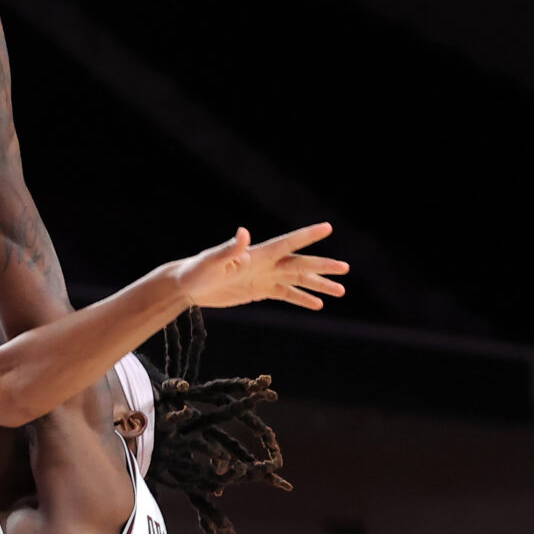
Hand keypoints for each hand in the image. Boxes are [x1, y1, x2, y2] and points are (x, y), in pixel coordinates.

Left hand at [170, 225, 346, 312]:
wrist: (188, 285)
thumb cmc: (198, 269)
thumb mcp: (213, 261)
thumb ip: (230, 248)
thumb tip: (243, 232)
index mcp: (258, 254)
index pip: (288, 243)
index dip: (307, 236)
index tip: (328, 228)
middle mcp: (266, 264)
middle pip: (300, 264)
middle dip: (323, 266)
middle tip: (345, 269)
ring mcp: (264, 277)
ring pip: (297, 280)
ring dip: (318, 285)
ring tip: (340, 291)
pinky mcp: (259, 291)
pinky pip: (285, 294)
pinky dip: (301, 298)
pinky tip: (317, 305)